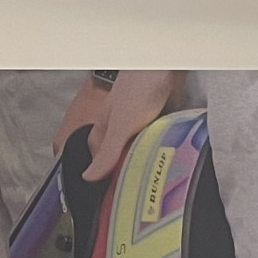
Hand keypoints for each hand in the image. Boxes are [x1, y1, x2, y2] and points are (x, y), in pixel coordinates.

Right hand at [56, 70, 181, 181]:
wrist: (166, 64)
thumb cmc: (138, 88)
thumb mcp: (121, 126)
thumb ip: (107, 152)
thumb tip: (89, 177)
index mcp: (106, 125)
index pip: (99, 155)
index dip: (102, 172)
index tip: (109, 192)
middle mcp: (122, 122)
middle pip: (120, 151)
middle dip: (127, 167)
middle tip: (136, 190)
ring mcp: (141, 117)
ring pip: (140, 145)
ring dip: (146, 157)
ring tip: (154, 178)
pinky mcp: (159, 113)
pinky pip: (158, 136)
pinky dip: (162, 145)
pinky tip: (168, 155)